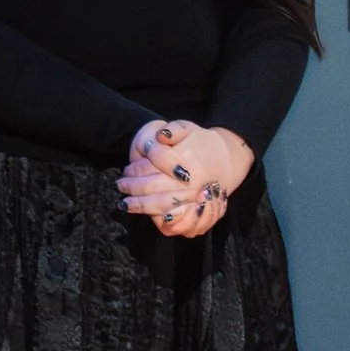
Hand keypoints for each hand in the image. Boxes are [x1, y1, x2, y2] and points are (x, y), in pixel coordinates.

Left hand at [118, 120, 252, 238]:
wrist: (229, 159)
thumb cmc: (203, 143)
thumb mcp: (190, 128)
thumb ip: (174, 129)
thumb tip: (160, 135)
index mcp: (186, 161)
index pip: (153, 167)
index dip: (135, 169)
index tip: (126, 170)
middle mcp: (190, 182)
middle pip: (153, 188)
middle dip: (132, 188)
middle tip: (120, 186)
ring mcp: (195, 199)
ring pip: (162, 206)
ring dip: (141, 206)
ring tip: (126, 204)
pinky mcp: (200, 212)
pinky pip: (179, 222)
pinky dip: (162, 222)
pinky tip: (149, 218)